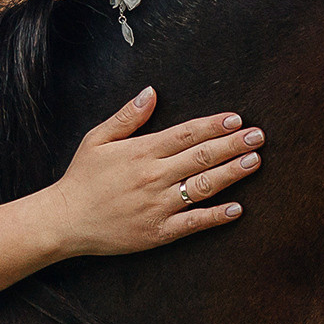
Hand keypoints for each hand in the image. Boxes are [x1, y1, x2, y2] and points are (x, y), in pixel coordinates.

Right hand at [39, 87, 263, 256]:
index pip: (187, 133)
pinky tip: (236, 208)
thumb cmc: (81, 178)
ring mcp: (158, 205)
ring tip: (255, 162)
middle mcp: (154, 176)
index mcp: (141, 151)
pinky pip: (193, 223)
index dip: (214, 125)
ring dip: (232, 173)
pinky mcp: (158, 231)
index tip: (236, 118)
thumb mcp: (97, 139)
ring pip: (203, 186)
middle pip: (202, 156)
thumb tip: (150, 92)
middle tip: (258, 136)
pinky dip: (216, 216)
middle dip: (233, 144)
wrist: (64, 220)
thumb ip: (127, 117)